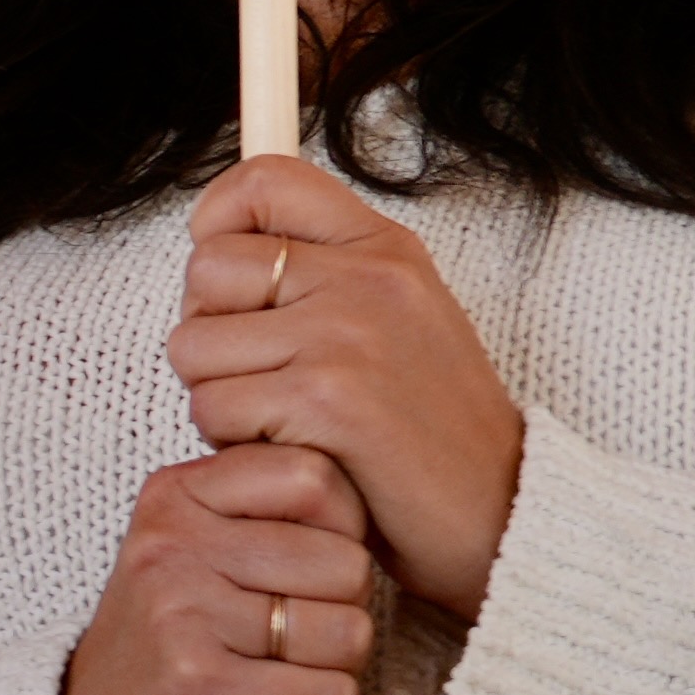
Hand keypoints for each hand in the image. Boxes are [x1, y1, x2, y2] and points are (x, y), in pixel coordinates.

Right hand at [59, 442, 383, 694]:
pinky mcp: (200, 687)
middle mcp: (171, 545)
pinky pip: (328, 693)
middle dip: (344, 607)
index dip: (343, 526)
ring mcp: (181, 615)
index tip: (307, 561)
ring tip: (285, 669)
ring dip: (335, 666)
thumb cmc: (171, 635)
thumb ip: (266, 505)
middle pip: (345, 562)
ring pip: (346, 632)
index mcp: (176, 495)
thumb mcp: (196, 543)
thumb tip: (371, 488)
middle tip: (293, 629)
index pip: (315, 476)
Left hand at [168, 157, 521, 618]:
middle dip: (211, 334)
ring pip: (194, 346)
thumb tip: (211, 244)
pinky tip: (295, 454)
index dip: (216, 222)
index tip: (227, 281)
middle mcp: (368, 276)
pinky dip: (236, 447)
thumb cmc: (427, 428)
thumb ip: (319, 273)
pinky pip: (214, 407)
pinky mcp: (326, 398)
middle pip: (205, 270)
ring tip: (287, 424)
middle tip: (264, 379)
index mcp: (382, 248)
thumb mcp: (392, 320)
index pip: (263, 181)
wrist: (501, 513)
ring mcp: (347, 333)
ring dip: (221, 399)